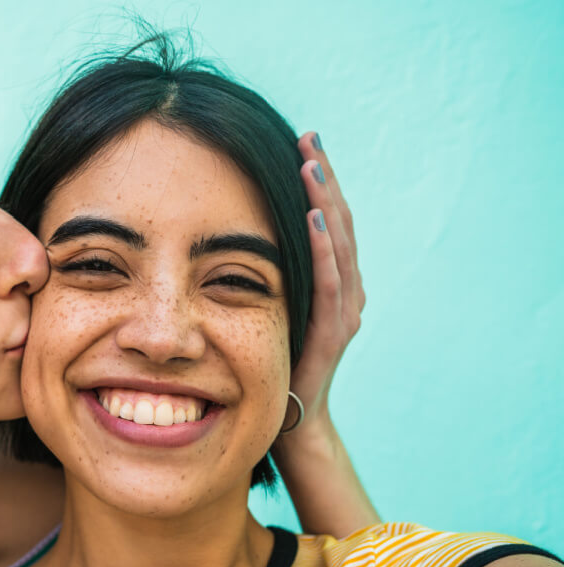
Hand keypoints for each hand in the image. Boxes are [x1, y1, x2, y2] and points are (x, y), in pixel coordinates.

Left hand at [285, 131, 363, 435]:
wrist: (290, 424)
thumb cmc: (268, 366)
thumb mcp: (265, 309)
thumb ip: (263, 274)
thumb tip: (226, 233)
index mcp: (330, 282)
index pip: (327, 219)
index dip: (318, 181)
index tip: (301, 142)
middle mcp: (345, 291)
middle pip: (340, 222)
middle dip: (324, 178)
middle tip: (308, 137)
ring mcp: (343, 312)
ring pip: (340, 245)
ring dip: (325, 202)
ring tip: (311, 164)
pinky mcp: (333, 333)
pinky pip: (330, 284)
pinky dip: (324, 249)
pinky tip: (311, 219)